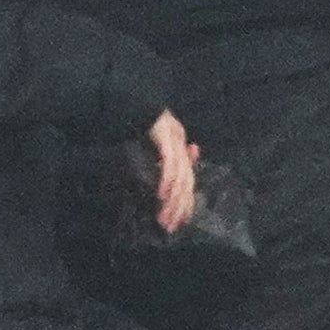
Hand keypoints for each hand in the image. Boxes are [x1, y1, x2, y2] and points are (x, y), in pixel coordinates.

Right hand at [147, 110, 199, 234]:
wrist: (141, 104)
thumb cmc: (148, 127)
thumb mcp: (159, 147)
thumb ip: (166, 163)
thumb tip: (168, 188)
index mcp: (181, 150)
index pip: (188, 181)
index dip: (187, 202)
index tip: (181, 221)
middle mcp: (181, 147)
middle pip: (187, 182)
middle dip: (180, 206)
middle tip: (171, 225)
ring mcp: (176, 142)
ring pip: (180, 177)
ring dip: (174, 199)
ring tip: (166, 216)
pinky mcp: (167, 137)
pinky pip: (170, 163)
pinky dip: (167, 180)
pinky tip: (162, 194)